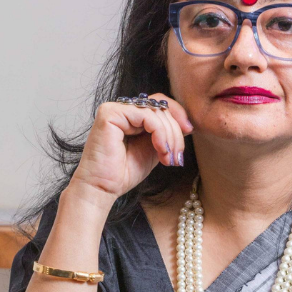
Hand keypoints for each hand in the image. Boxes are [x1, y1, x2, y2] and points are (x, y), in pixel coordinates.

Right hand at [69, 94, 192, 200]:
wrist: (102, 189)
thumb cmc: (122, 174)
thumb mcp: (153, 150)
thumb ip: (165, 135)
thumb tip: (186, 124)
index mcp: (131, 116)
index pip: (159, 103)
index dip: (177, 114)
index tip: (189, 131)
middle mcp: (122, 109)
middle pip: (160, 106)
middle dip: (175, 132)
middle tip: (177, 156)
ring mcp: (115, 109)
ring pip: (156, 111)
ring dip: (169, 136)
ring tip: (168, 158)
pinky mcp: (110, 113)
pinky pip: (146, 115)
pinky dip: (159, 133)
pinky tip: (160, 150)